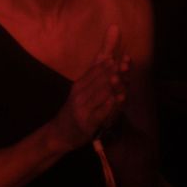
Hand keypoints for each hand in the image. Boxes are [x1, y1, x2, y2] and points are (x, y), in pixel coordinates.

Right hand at [51, 25, 126, 148]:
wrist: (61, 133)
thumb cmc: (74, 109)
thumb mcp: (81, 90)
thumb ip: (94, 72)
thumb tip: (107, 53)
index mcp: (79, 85)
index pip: (94, 72)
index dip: (108, 65)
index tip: (121, 58)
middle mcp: (79, 95)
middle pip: (97, 81)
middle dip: (112, 73)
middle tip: (125, 65)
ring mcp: (82, 109)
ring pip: (99, 95)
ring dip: (111, 87)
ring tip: (122, 79)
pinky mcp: (87, 123)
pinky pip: (99, 112)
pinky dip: (108, 105)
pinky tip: (117, 99)